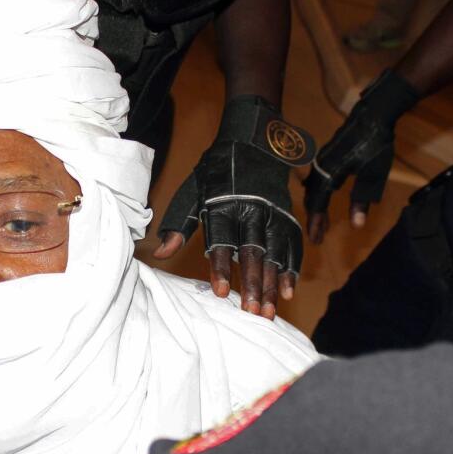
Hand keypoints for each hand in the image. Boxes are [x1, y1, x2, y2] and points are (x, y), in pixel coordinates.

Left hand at [154, 96, 313, 319]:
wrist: (251, 141)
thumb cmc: (215, 171)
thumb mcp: (192, 191)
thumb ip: (179, 224)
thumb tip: (160, 253)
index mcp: (223, 204)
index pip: (222, 240)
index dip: (220, 266)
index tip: (219, 292)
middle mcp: (251, 209)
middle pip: (253, 252)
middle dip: (253, 283)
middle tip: (251, 312)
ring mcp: (272, 213)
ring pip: (275, 253)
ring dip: (273, 283)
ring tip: (269, 311)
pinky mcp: (286, 215)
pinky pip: (292, 245)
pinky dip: (291, 268)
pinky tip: (288, 291)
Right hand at [303, 69, 419, 242]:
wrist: (373, 115)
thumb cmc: (375, 146)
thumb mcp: (372, 176)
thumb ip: (361, 200)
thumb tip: (356, 226)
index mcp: (329, 174)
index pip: (318, 205)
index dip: (316, 223)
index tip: (316, 240)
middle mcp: (320, 168)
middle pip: (312, 198)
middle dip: (314, 217)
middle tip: (318, 235)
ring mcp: (322, 159)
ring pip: (312, 188)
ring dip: (315, 205)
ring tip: (320, 220)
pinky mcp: (326, 154)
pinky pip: (315, 178)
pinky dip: (317, 192)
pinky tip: (321, 195)